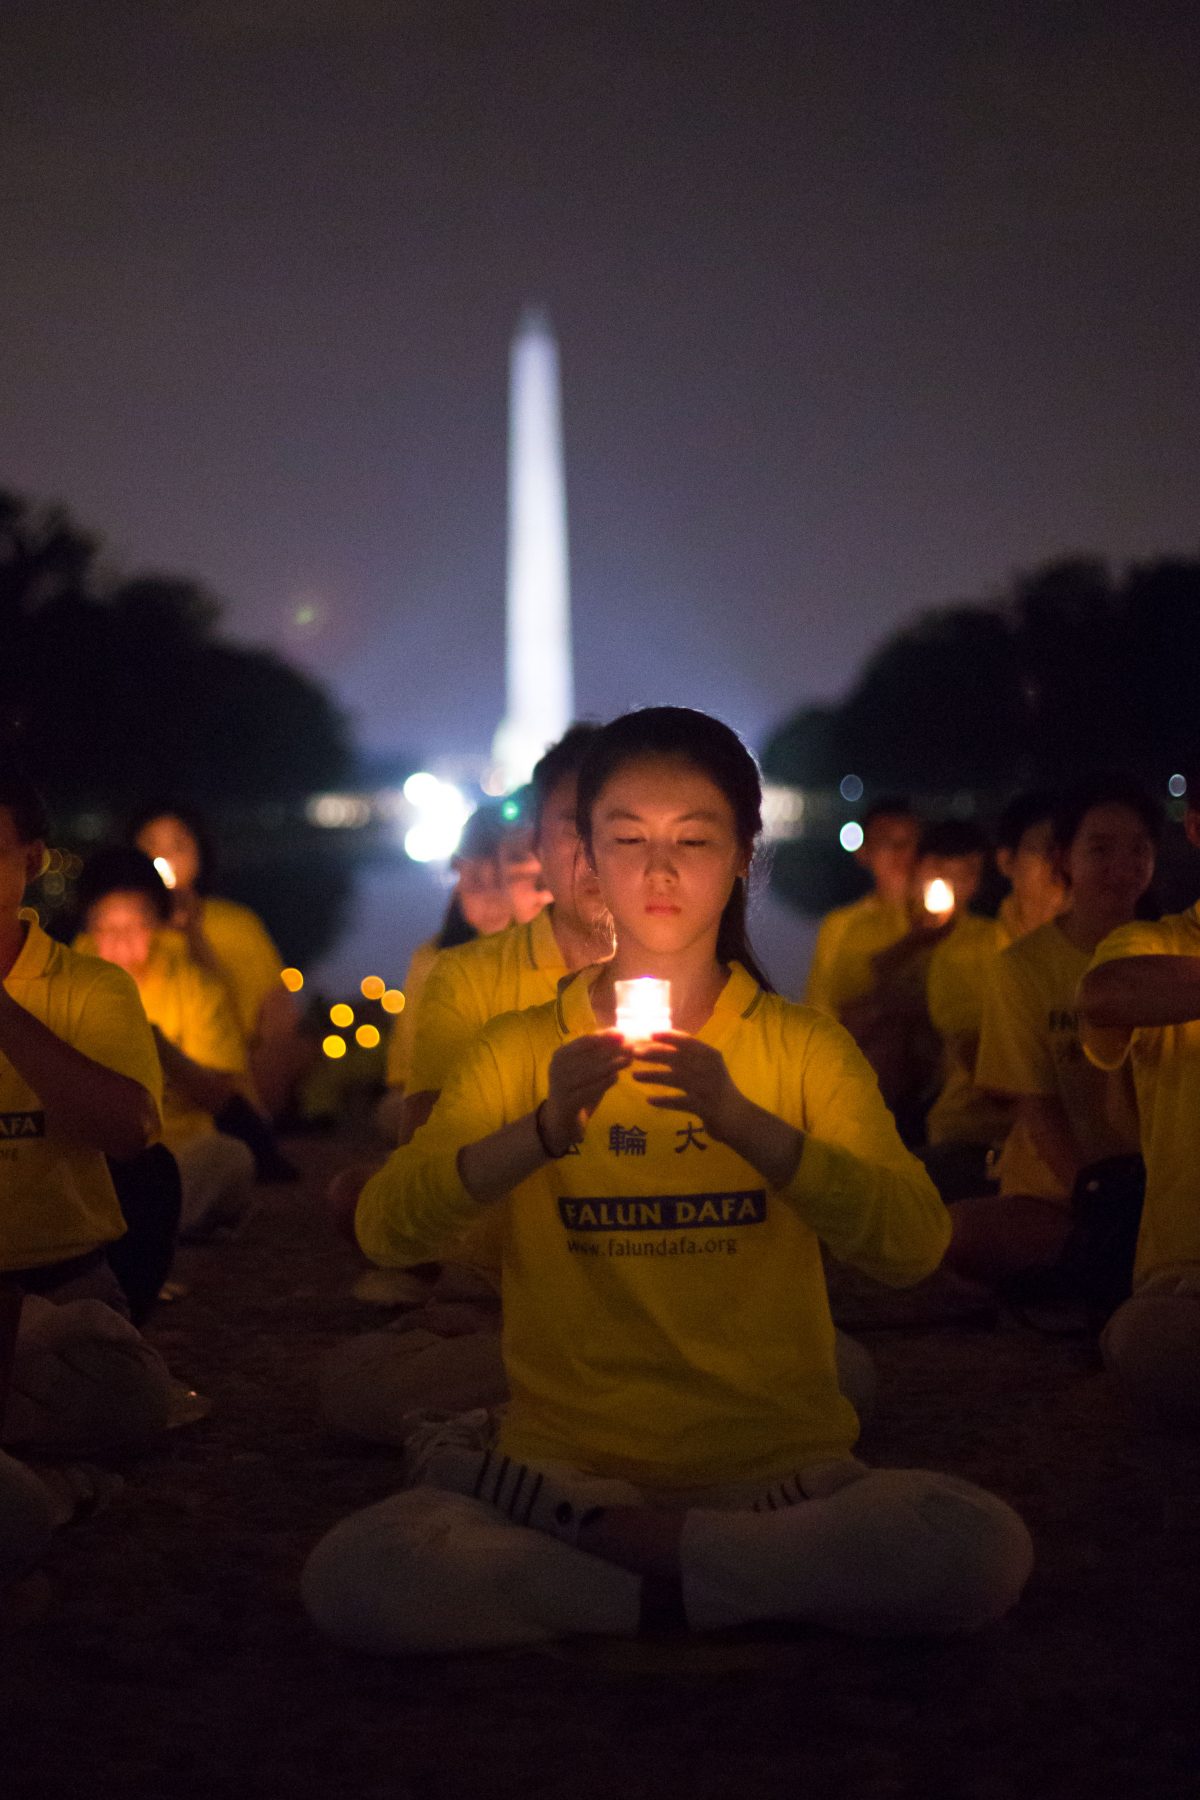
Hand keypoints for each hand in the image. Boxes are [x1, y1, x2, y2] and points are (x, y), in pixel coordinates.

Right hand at [543, 1031, 631, 1151]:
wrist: (560, 1119)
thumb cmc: (577, 1088)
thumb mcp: (584, 1068)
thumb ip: (598, 1053)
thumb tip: (620, 1034)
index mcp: (560, 1055)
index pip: (585, 1041)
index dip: (605, 1037)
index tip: (623, 1034)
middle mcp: (557, 1068)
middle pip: (590, 1055)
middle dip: (613, 1050)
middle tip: (632, 1047)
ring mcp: (561, 1085)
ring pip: (591, 1071)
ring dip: (612, 1064)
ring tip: (629, 1060)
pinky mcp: (567, 1102)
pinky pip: (590, 1089)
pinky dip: (605, 1082)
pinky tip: (617, 1078)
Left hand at [631, 1033, 743, 1142]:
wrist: (738, 1117)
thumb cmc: (720, 1090)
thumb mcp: (710, 1068)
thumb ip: (692, 1058)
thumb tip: (664, 1046)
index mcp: (711, 1056)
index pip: (688, 1041)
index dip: (668, 1037)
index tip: (649, 1034)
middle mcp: (709, 1069)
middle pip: (678, 1057)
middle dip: (655, 1053)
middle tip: (635, 1053)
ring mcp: (706, 1088)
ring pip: (675, 1078)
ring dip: (653, 1076)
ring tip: (635, 1076)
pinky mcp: (703, 1107)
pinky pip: (679, 1102)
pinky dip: (664, 1101)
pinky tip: (650, 1100)